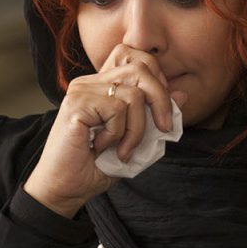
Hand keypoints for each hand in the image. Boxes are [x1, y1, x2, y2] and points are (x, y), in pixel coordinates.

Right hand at [24, 45, 187, 217]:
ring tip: (122, 149)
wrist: (64, 190)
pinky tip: (100, 147)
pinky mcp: (76, 103)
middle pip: (140, 68)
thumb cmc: (94, 167)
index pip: (135, 57)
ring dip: (137, 129)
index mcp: (101, 85)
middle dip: (161, 100)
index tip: (161, 111)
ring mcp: (81, 90)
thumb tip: (183, 95)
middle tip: (163, 128)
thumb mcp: (134, 141)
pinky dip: (118, 134)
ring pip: (134, 94)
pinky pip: (117, 110)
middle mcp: (90, 82)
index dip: (157, 79)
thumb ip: (154, 117)